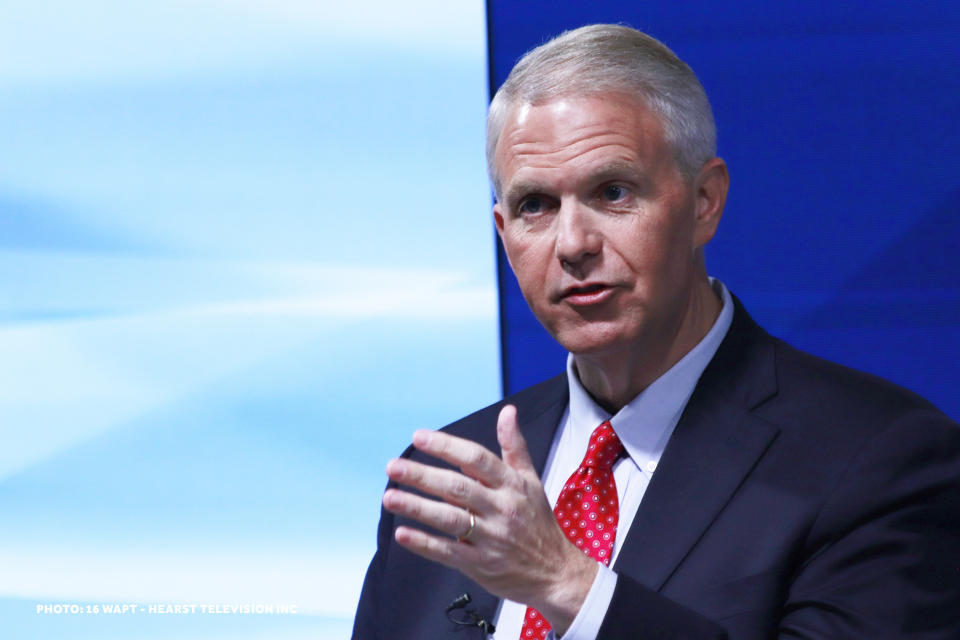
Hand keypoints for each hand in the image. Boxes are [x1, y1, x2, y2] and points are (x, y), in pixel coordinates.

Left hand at [382, 404, 597, 634]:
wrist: (556, 572)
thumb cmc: (538, 522)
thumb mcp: (531, 480)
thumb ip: (514, 446)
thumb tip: (508, 411)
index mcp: (511, 485)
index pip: (476, 459)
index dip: (447, 447)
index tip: (419, 437)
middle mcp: (501, 509)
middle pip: (457, 488)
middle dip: (422, 476)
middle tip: (393, 467)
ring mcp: (491, 538)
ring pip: (449, 520)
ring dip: (417, 508)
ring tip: (390, 497)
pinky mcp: (482, 565)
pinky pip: (448, 553)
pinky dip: (424, 544)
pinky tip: (402, 534)